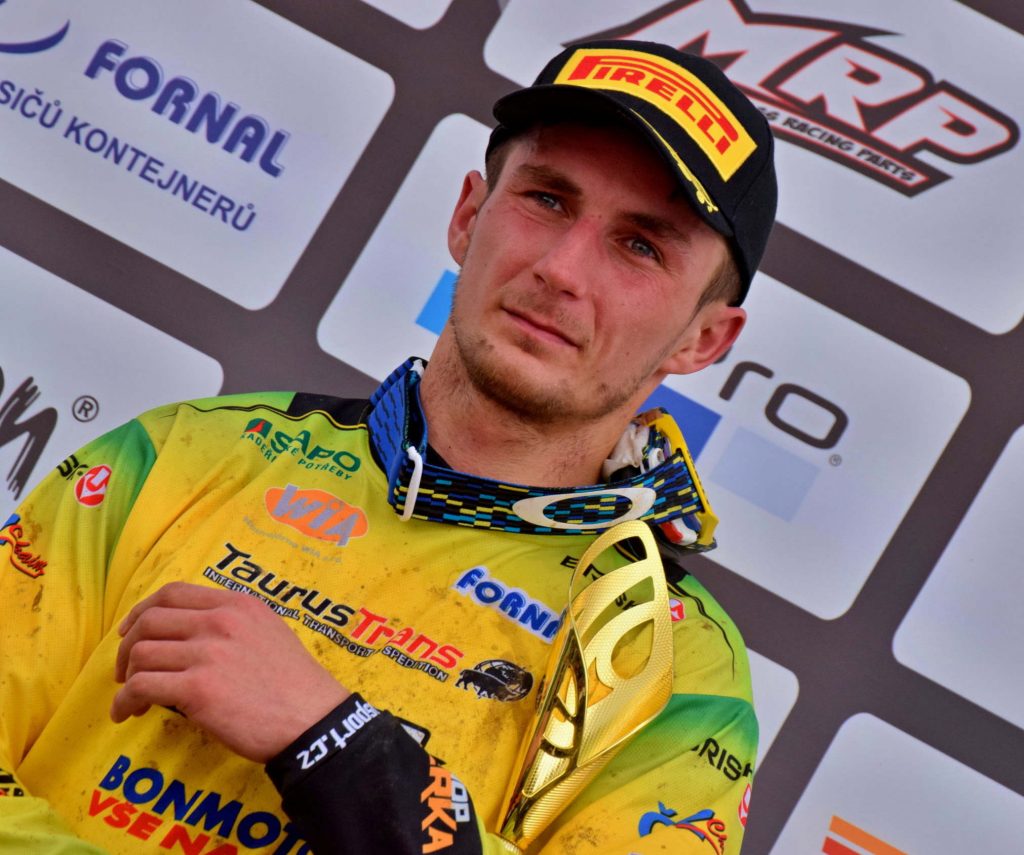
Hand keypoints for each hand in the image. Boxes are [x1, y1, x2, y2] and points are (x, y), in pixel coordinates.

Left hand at [111, 581, 348, 761]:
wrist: (312, 720)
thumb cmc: (294, 684)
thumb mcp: (269, 632)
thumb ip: (232, 624)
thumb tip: (188, 634)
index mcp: (237, 604)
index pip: (174, 592)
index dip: (142, 610)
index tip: (130, 630)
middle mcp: (220, 621)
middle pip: (149, 621)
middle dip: (126, 647)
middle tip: (126, 670)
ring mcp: (208, 654)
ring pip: (140, 654)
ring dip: (127, 678)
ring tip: (132, 698)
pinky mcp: (198, 689)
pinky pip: (141, 687)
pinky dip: (124, 702)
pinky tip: (127, 714)